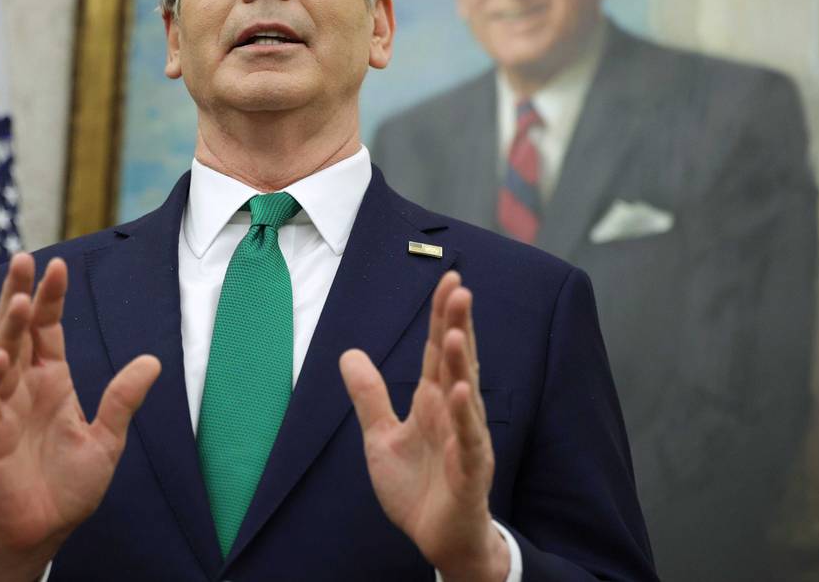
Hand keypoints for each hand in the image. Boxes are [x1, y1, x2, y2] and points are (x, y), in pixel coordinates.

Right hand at [0, 253, 160, 580]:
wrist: (43, 531)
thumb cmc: (69, 487)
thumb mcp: (107, 439)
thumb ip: (123, 400)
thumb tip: (152, 361)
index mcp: (52, 382)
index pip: (48, 330)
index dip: (53, 298)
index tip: (59, 265)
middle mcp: (23, 387)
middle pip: (20, 331)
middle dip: (21, 294)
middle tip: (23, 258)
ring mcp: (2, 408)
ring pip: (1, 357)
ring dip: (8, 328)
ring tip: (21, 298)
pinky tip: (1, 357)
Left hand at [340, 271, 509, 581]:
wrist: (438, 538)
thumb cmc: (418, 487)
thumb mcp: (381, 437)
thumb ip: (369, 396)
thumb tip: (349, 354)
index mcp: (434, 402)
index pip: (436, 351)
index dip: (441, 317)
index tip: (448, 280)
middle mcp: (454, 413)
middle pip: (455, 362)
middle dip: (457, 325)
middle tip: (458, 288)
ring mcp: (465, 440)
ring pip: (464, 394)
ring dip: (460, 363)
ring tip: (454, 331)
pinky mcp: (469, 471)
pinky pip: (468, 440)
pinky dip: (465, 417)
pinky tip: (460, 391)